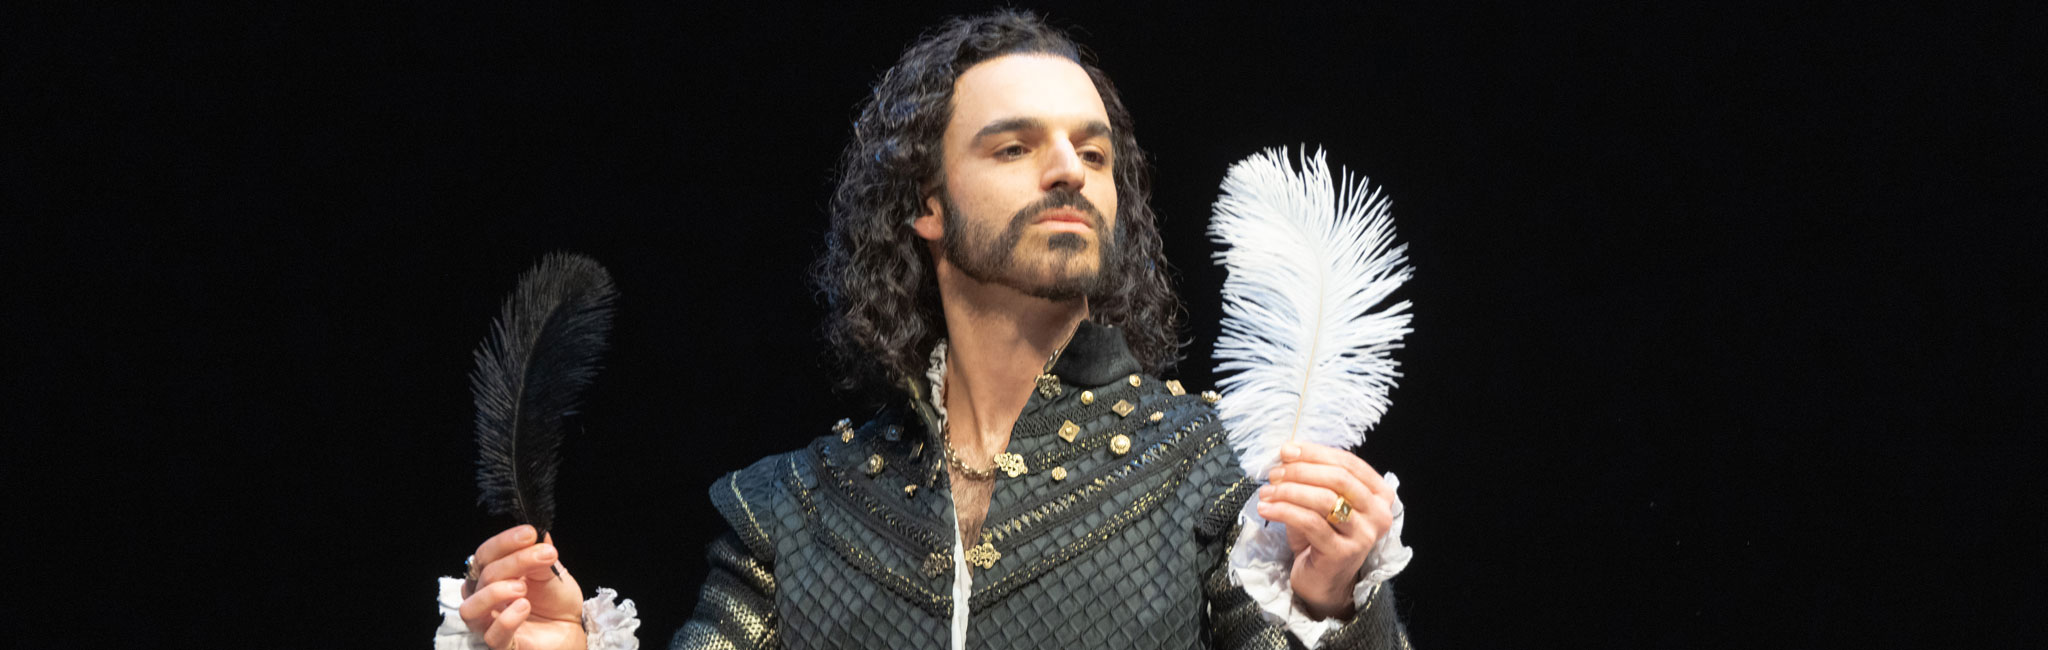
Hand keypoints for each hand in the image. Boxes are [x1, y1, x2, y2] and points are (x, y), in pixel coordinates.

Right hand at [460, 525, 587, 649]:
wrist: (571, 628)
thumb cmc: (555, 600)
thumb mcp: (552, 571)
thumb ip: (541, 554)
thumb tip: (539, 533)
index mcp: (493, 575)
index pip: (485, 554)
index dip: (504, 542)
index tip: (529, 534)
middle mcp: (484, 598)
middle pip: (483, 575)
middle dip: (515, 561)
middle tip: (545, 555)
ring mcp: (489, 623)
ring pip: (470, 608)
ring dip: (495, 592)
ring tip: (523, 588)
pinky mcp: (501, 645)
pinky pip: (492, 634)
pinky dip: (507, 619)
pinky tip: (524, 607)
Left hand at [1255, 442, 1395, 619]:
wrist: (1322, 581)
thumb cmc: (1320, 537)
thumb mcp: (1320, 502)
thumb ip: (1313, 477)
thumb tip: (1288, 452)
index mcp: (1379, 495)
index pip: (1349, 463)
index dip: (1316, 453)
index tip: (1287, 451)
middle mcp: (1378, 514)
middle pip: (1339, 479)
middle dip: (1302, 471)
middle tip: (1275, 473)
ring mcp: (1363, 536)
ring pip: (1324, 500)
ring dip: (1289, 491)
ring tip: (1266, 492)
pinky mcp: (1342, 553)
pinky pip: (1310, 523)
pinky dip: (1284, 511)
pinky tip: (1266, 508)